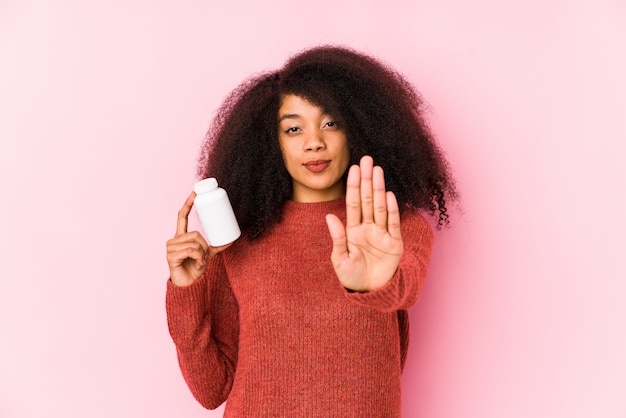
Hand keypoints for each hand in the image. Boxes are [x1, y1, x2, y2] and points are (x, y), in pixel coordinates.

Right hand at [166, 192, 233, 286]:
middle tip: (205, 257)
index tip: (194, 192)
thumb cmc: (195, 268)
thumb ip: (216, 247)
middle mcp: (174, 240)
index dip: (188, 203)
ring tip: (201, 262)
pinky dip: (198, 258)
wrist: (189, 285)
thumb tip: (231, 239)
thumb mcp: (207, 254)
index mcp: (181, 236)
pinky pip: (191, 251)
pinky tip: (196, 265)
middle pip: (195, 233)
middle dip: (204, 246)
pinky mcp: (170, 256)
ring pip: (194, 242)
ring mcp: (170, 248)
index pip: (182, 216)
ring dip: (202, 253)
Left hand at [325, 156, 402, 291]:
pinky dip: (392, 210)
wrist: (370, 293)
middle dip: (366, 180)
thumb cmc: (352, 277)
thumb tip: (329, 217)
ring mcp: (382, 234)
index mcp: (353, 230)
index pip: (353, 203)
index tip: (352, 168)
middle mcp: (368, 228)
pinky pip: (393, 224)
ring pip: (380, 207)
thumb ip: (337, 238)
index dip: (353, 186)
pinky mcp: (394, 243)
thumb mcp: (340, 259)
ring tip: (377, 170)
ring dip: (379, 189)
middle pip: (367, 199)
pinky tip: (389, 195)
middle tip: (366, 160)